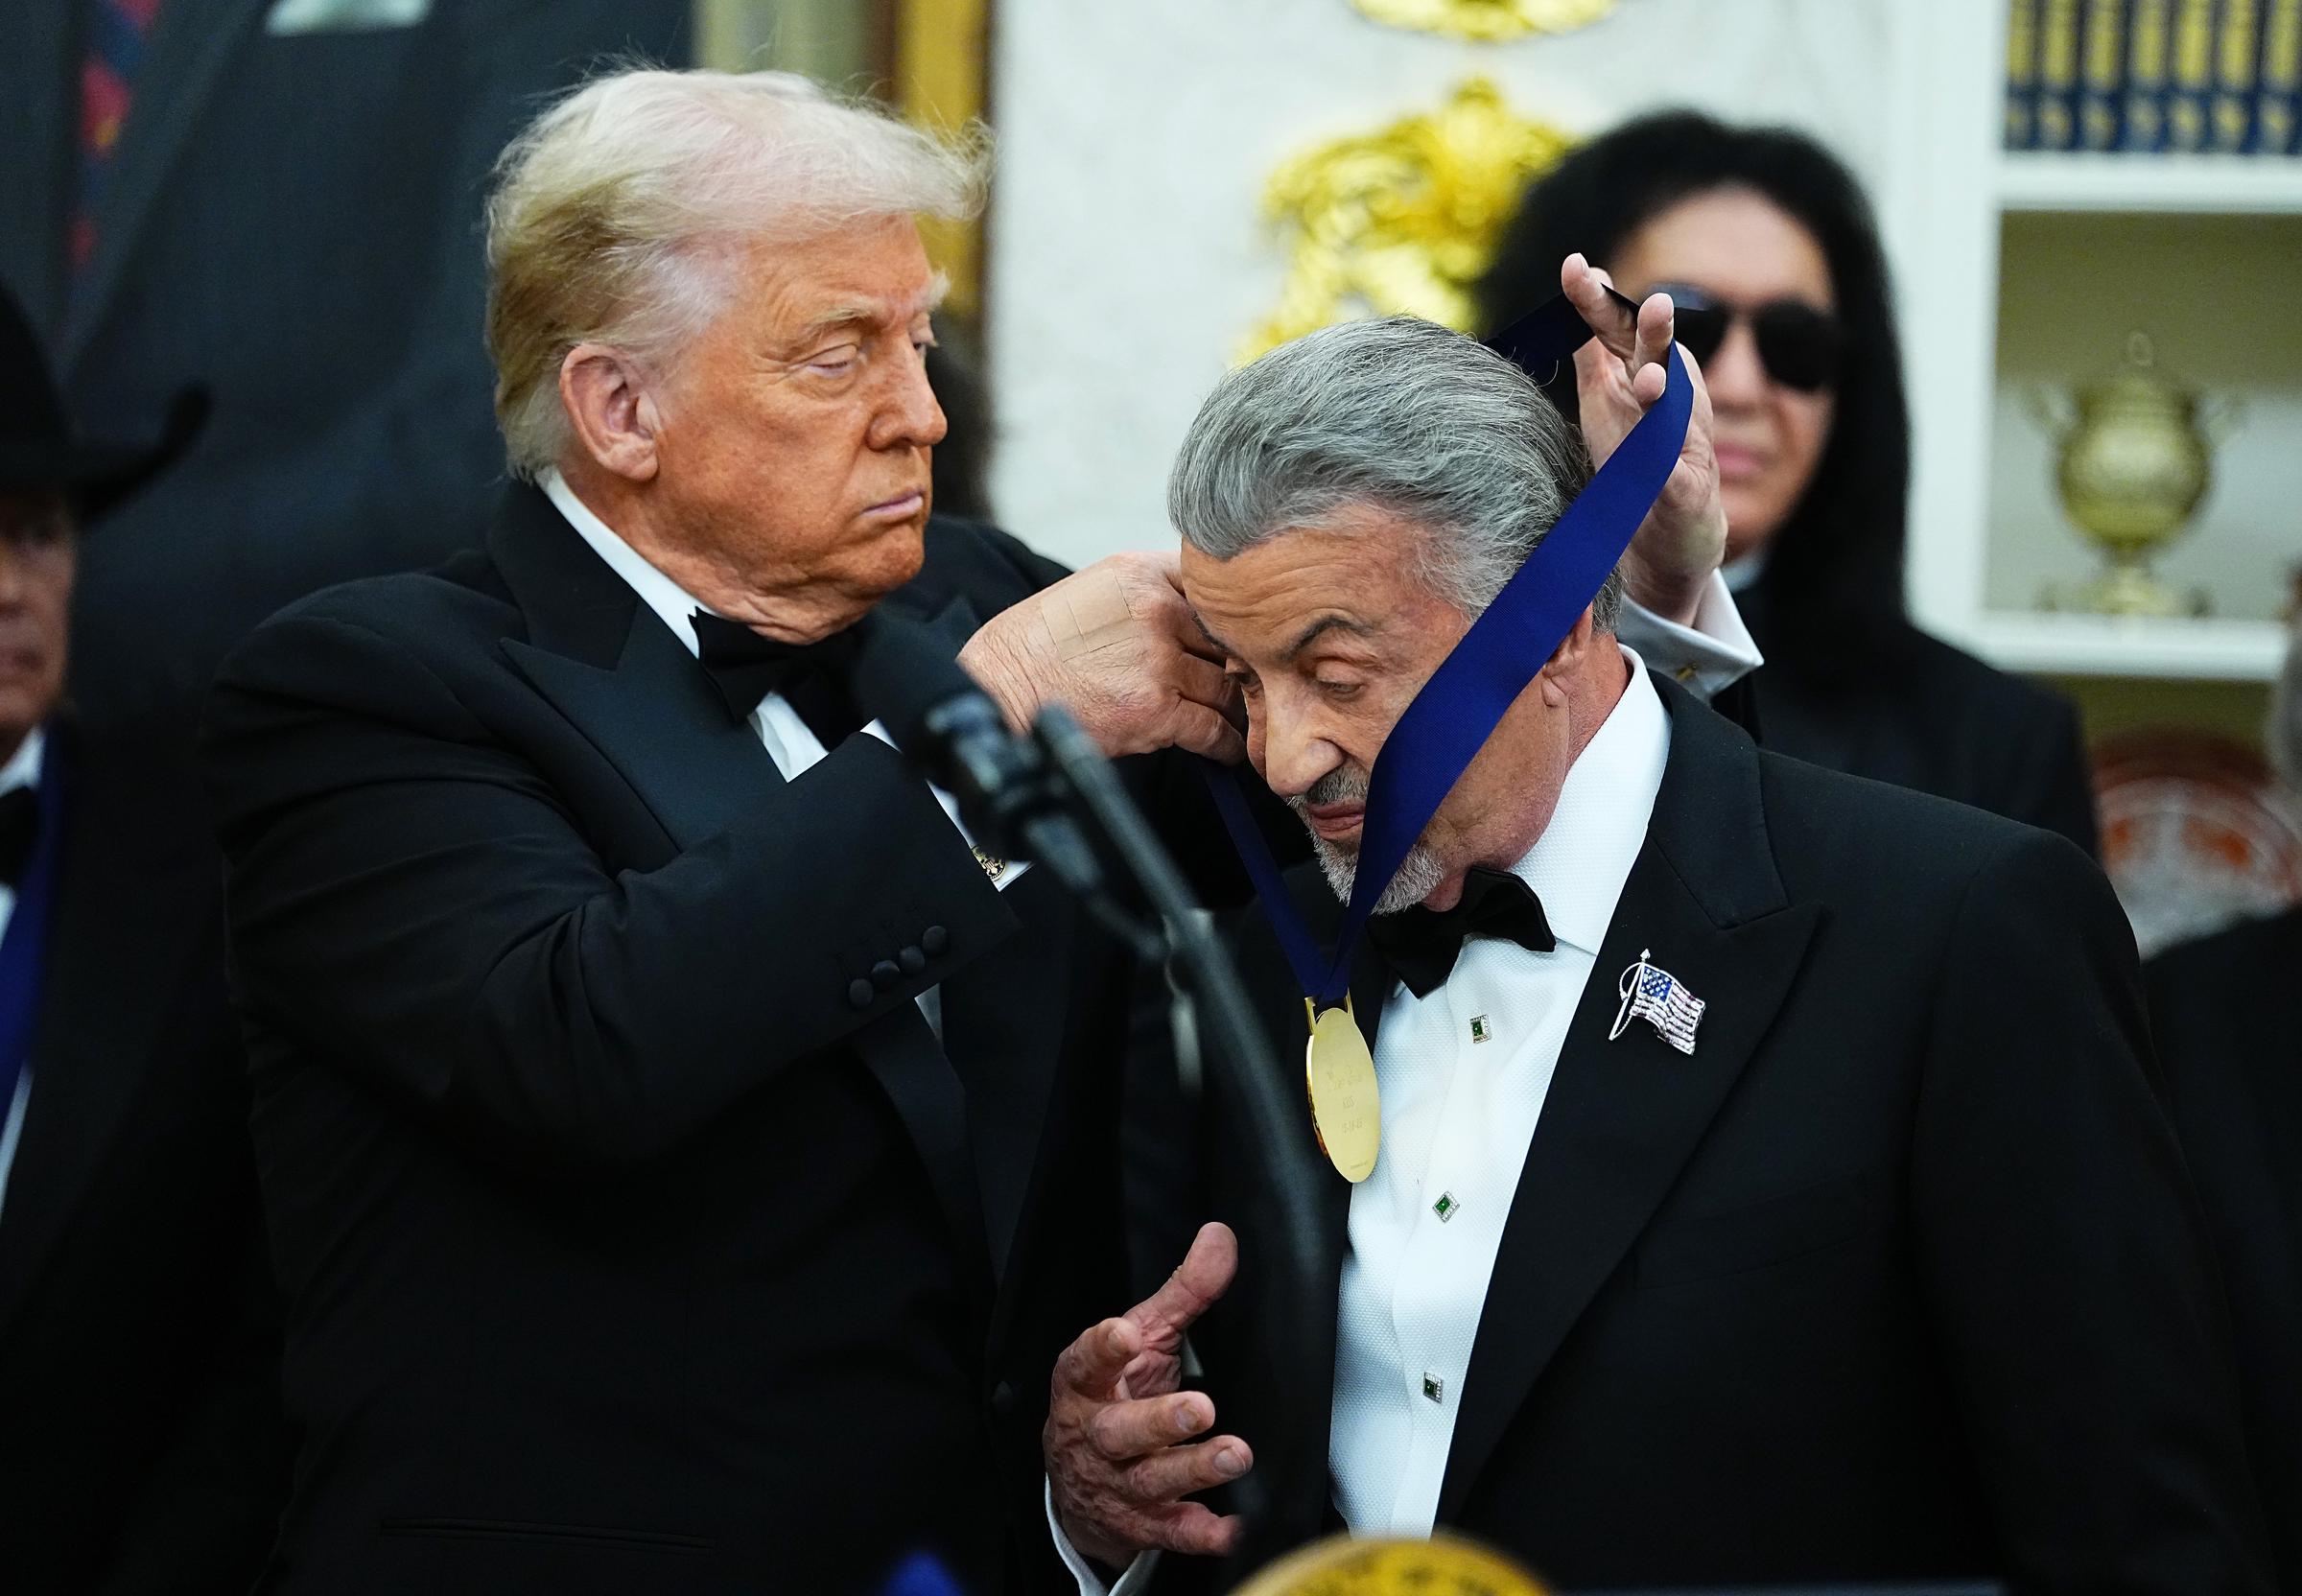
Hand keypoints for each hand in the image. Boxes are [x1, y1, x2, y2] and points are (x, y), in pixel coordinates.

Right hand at [960, 552, 1244, 761]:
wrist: (1003, 688)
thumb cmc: (1045, 644)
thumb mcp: (1096, 589)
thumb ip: (1150, 592)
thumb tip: (1203, 614)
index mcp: (1140, 573)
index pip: (1213, 588)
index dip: (1231, 618)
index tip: (1241, 639)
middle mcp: (1155, 611)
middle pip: (1227, 640)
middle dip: (1240, 667)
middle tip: (1253, 687)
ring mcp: (1157, 661)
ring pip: (1226, 688)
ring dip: (1235, 710)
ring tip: (1242, 722)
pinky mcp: (1155, 711)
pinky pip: (1214, 731)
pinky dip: (1225, 746)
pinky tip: (1226, 750)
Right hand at [1045, 1223, 1250, 1565]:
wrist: (1079, 1482)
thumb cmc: (1115, 1394)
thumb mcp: (1142, 1339)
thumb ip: (1182, 1293)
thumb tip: (1220, 1237)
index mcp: (1085, 1383)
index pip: (1085, 1363)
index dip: (1101, 1349)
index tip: (1124, 1333)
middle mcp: (1094, 1435)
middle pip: (1118, 1431)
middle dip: (1158, 1421)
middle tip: (1200, 1408)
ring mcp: (1115, 1483)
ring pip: (1149, 1481)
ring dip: (1192, 1470)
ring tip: (1235, 1455)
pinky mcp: (1141, 1523)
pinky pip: (1170, 1532)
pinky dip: (1200, 1533)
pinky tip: (1231, 1528)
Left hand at [1561, 252, 1727, 626]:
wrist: (1671, 531)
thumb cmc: (1634, 454)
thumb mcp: (1607, 397)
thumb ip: (1594, 348)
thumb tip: (1580, 291)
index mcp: (1643, 372)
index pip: (1619, 329)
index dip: (1599, 300)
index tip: (1575, 267)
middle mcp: (1668, 400)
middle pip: (1658, 359)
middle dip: (1655, 332)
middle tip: (1653, 303)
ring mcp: (1680, 445)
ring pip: (1673, 414)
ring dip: (1663, 394)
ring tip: (1649, 381)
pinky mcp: (1683, 492)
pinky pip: (1673, 479)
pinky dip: (1665, 473)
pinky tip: (1660, 470)